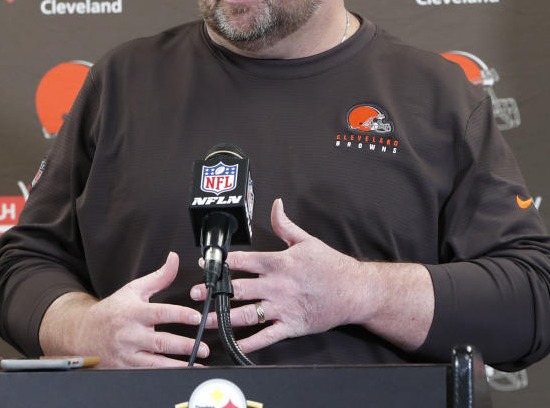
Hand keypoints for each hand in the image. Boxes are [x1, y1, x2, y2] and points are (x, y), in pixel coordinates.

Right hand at [41, 252, 207, 367]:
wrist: (82, 333)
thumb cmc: (111, 312)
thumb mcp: (133, 290)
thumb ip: (158, 277)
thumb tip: (174, 259)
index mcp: (134, 313)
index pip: (160, 313)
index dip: (180, 314)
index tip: (196, 317)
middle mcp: (130, 334)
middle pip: (160, 341)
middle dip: (184, 345)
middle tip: (203, 347)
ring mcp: (128, 353)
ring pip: (155, 362)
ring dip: (178, 365)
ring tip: (197, 363)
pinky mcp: (126, 368)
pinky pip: (147, 373)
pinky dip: (164, 374)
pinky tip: (179, 373)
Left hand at [190, 199, 366, 352]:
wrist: (355, 291)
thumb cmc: (331, 266)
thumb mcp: (307, 241)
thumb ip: (285, 225)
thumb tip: (275, 205)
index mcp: (279, 263)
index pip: (243, 261)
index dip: (221, 263)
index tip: (205, 264)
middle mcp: (277, 285)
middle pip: (238, 289)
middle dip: (214, 292)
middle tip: (194, 295)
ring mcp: (283, 307)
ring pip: (246, 314)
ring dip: (222, 318)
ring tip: (203, 320)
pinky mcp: (291, 326)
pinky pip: (266, 336)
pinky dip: (248, 342)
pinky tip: (232, 344)